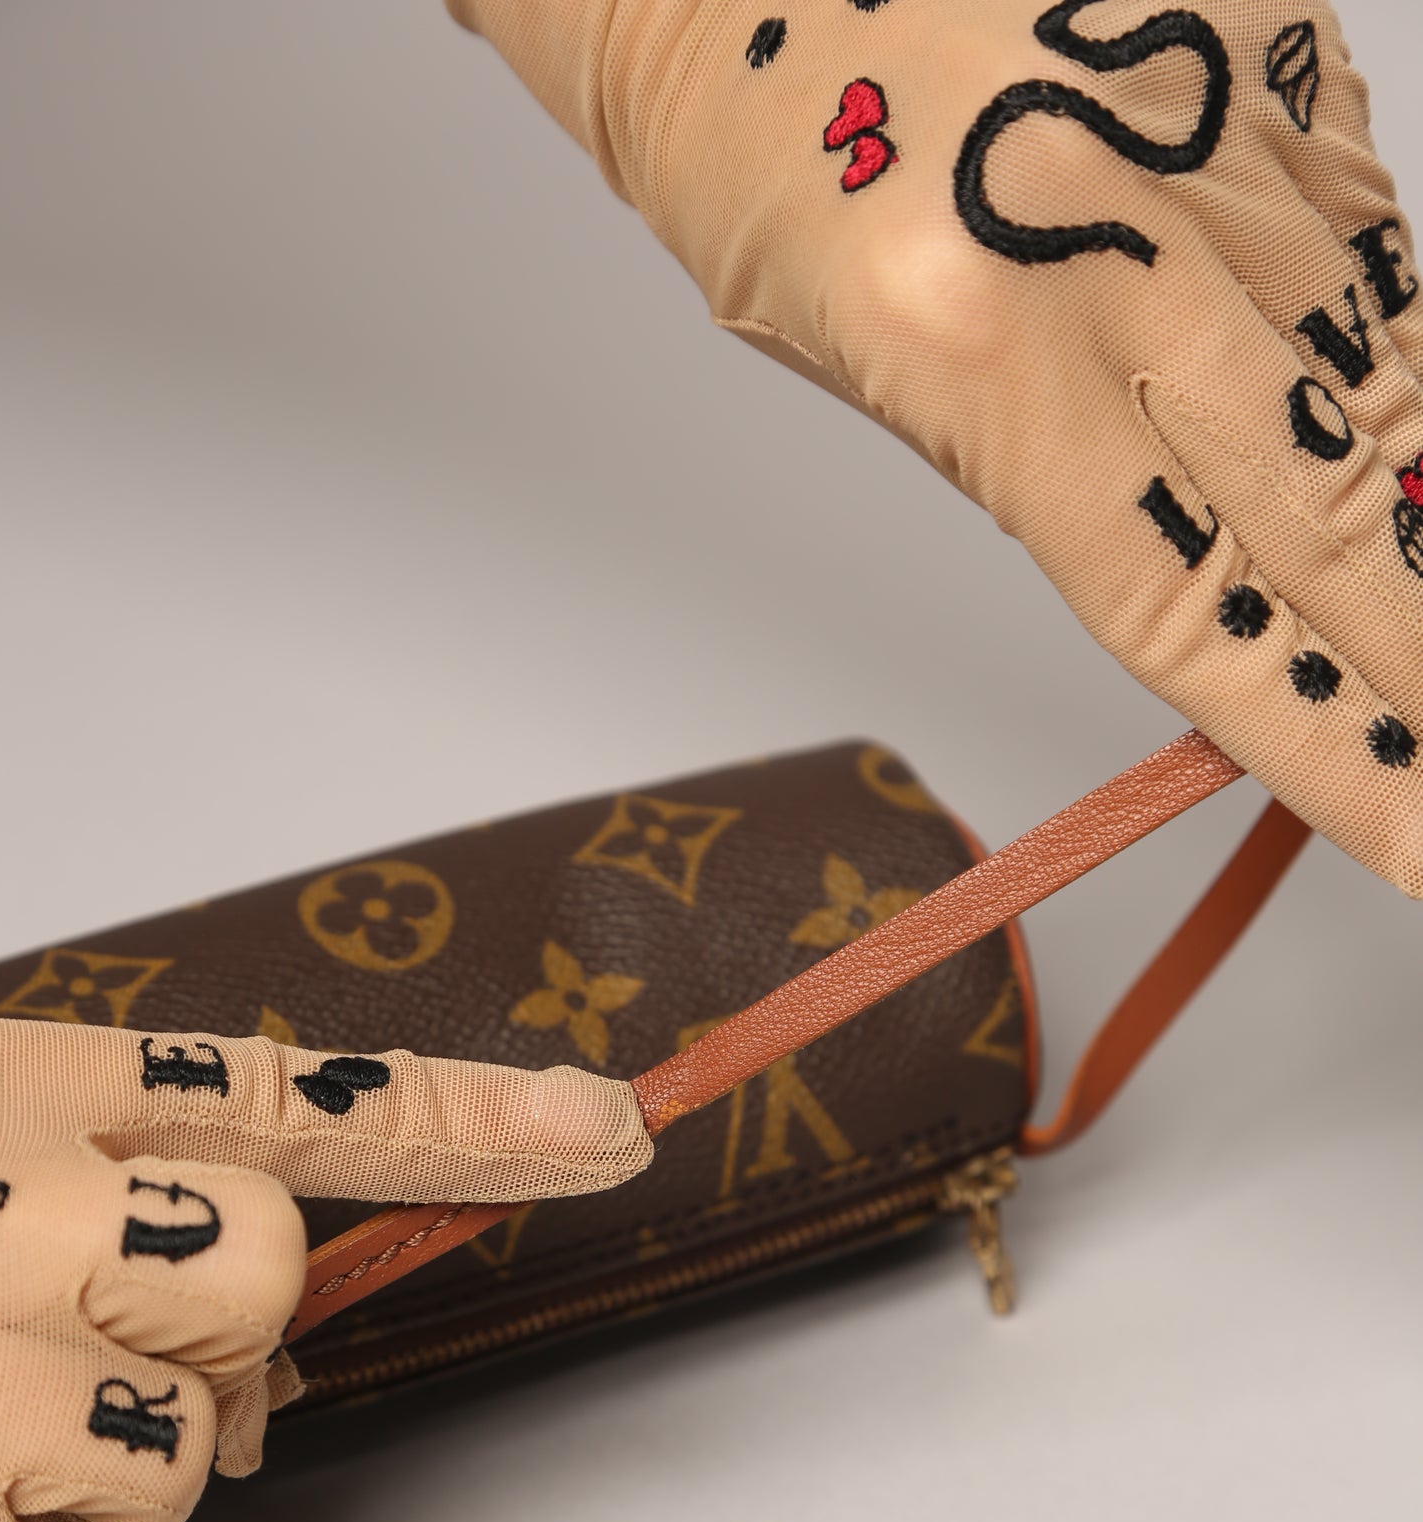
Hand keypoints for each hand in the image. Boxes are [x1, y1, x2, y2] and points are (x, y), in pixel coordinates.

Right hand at [0, 1017, 649, 1521]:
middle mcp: (3, 1210)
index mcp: (30, 1092)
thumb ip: (126, 1208)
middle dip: (216, 1342)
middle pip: (261, 1280)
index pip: (301, 1101)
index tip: (609, 1131)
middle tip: (99, 1345)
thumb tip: (269, 1366)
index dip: (476, 1122)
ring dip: (100, 1479)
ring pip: (171, 1459)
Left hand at [450, 0, 1422, 891]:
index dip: (1325, 741)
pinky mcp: (1263, 14)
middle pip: (1328, 495)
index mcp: (976, 345)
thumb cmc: (760, 148)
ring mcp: (1200, 108)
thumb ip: (1051, 461)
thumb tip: (1236, 546)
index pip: (1192, 604)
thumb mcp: (859, 358)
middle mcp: (1109, 231)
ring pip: (1379, 349)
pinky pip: (1363, 203)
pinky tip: (1399, 402)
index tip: (1418, 843)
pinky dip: (1389, 316)